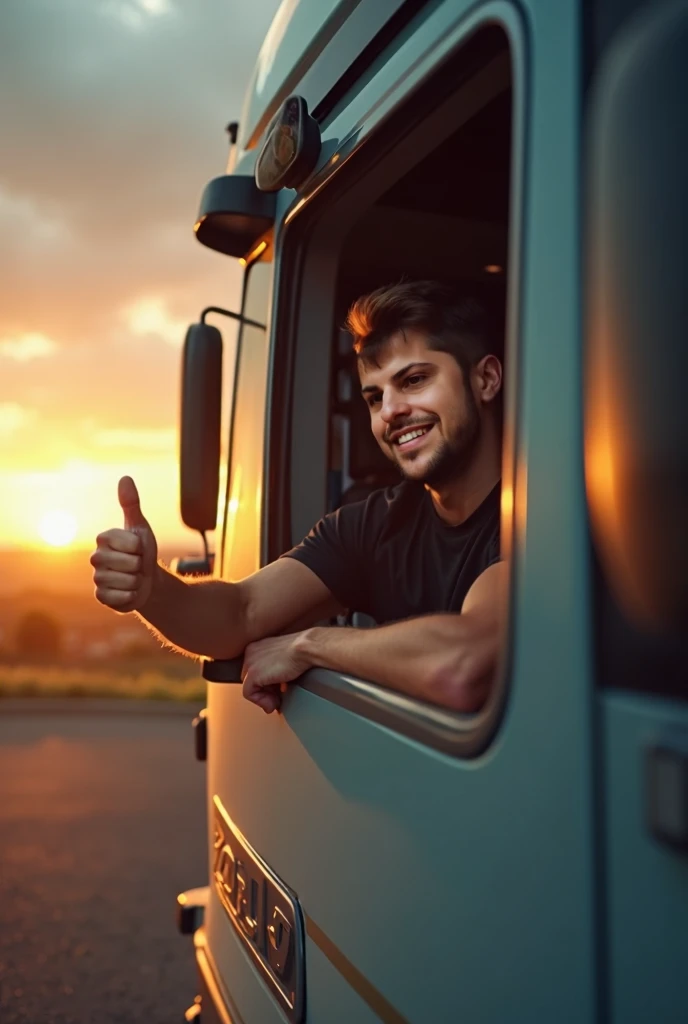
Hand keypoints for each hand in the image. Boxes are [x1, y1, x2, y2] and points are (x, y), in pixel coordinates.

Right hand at [91, 476, 158, 612]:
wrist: (148, 581)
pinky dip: (132, 596)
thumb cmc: (142, 552)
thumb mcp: (140, 527)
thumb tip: (125, 478)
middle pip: (130, 563)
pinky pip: (121, 597)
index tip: (138, 548)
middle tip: (137, 565)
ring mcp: (97, 578)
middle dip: (140, 565)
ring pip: (127, 581)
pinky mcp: (101, 597)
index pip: (130, 543)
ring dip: (137, 581)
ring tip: (134, 578)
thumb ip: (131, 504)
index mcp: (103, 539)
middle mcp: (95, 558)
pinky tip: (129, 591)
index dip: (141, 547)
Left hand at [242, 632, 312, 713]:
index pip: (254, 671)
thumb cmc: (301, 650)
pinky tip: (275, 702)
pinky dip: (261, 702)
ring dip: (264, 699)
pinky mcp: (252, 674)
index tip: (278, 691)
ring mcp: (249, 663)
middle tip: (278, 698)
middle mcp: (250, 653)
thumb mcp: (284, 659)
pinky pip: (249, 694)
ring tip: (277, 701)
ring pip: (249, 688)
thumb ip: (275, 671)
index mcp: (257, 647)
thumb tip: (275, 689)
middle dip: (265, 692)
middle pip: (251, 680)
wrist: (305, 648)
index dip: (266, 685)